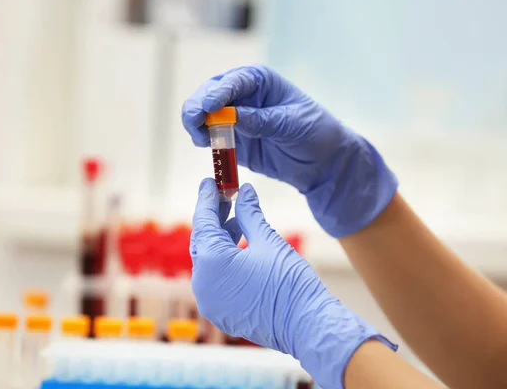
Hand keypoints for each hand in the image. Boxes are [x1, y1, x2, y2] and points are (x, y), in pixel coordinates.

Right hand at [181, 64, 396, 236]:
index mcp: (260, 81)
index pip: (233, 81)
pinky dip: (203, 140)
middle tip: (194, 121)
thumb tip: (232, 117)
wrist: (322, 162)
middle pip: (209, 94)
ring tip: (201, 138)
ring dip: (196, 124)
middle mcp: (242, 95)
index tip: (208, 105)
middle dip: (198, 106)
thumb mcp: (293, 124)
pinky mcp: (231, 140)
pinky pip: (210, 137)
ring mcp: (234, 117)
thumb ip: (263, 120)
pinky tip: (205, 145)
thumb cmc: (315, 132)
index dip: (218, 92)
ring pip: (203, 115)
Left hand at [191, 179, 396, 388]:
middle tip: (225, 197)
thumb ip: (250, 214)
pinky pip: (215, 280)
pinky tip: (240, 248)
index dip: (206, 199)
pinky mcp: (220, 312)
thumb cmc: (289, 283)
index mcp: (211, 262)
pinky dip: (224, 261)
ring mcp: (209, 301)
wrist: (307, 326)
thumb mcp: (269, 241)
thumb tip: (244, 192)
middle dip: (214, 218)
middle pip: (203, 241)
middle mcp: (202, 283)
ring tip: (239, 221)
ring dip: (221, 240)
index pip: (203, 221)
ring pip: (208, 261)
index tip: (210, 182)